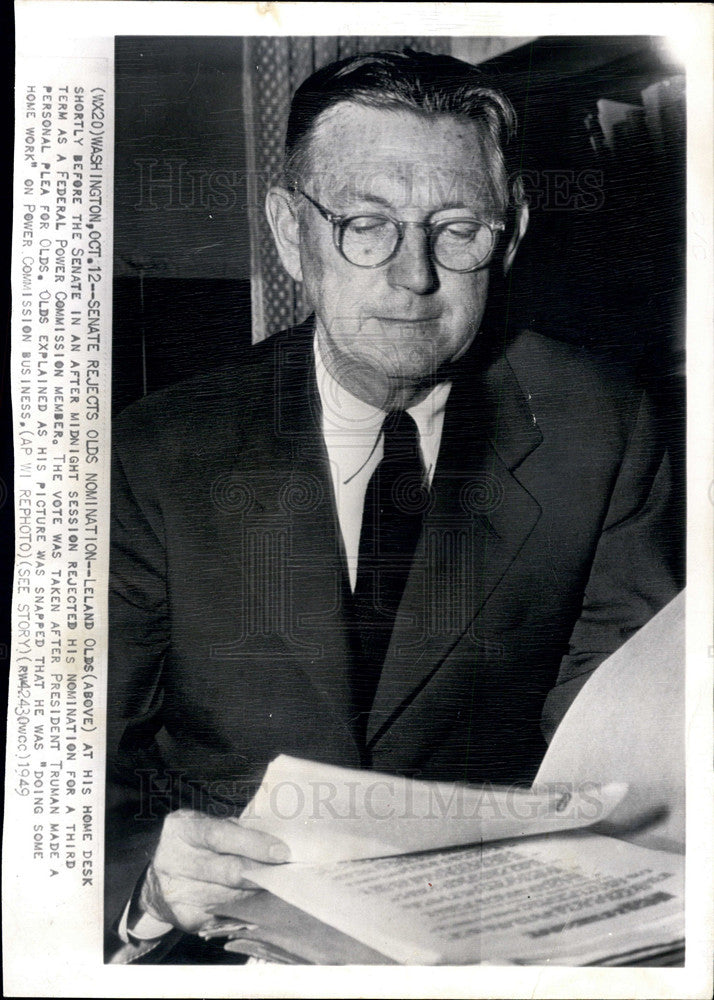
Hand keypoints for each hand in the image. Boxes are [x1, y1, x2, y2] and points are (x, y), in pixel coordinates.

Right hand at [139, 809, 290, 933]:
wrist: (157, 881)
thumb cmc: (194, 846)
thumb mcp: (207, 825)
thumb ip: (236, 830)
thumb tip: (275, 840)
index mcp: (182, 829)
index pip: (220, 836)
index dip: (253, 844)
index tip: (281, 852)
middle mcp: (173, 860)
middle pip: (228, 871)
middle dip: (261, 872)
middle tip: (286, 870)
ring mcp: (176, 892)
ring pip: (230, 896)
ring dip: (255, 891)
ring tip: (273, 883)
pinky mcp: (184, 917)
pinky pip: (224, 914)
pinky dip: (243, 907)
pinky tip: (253, 899)